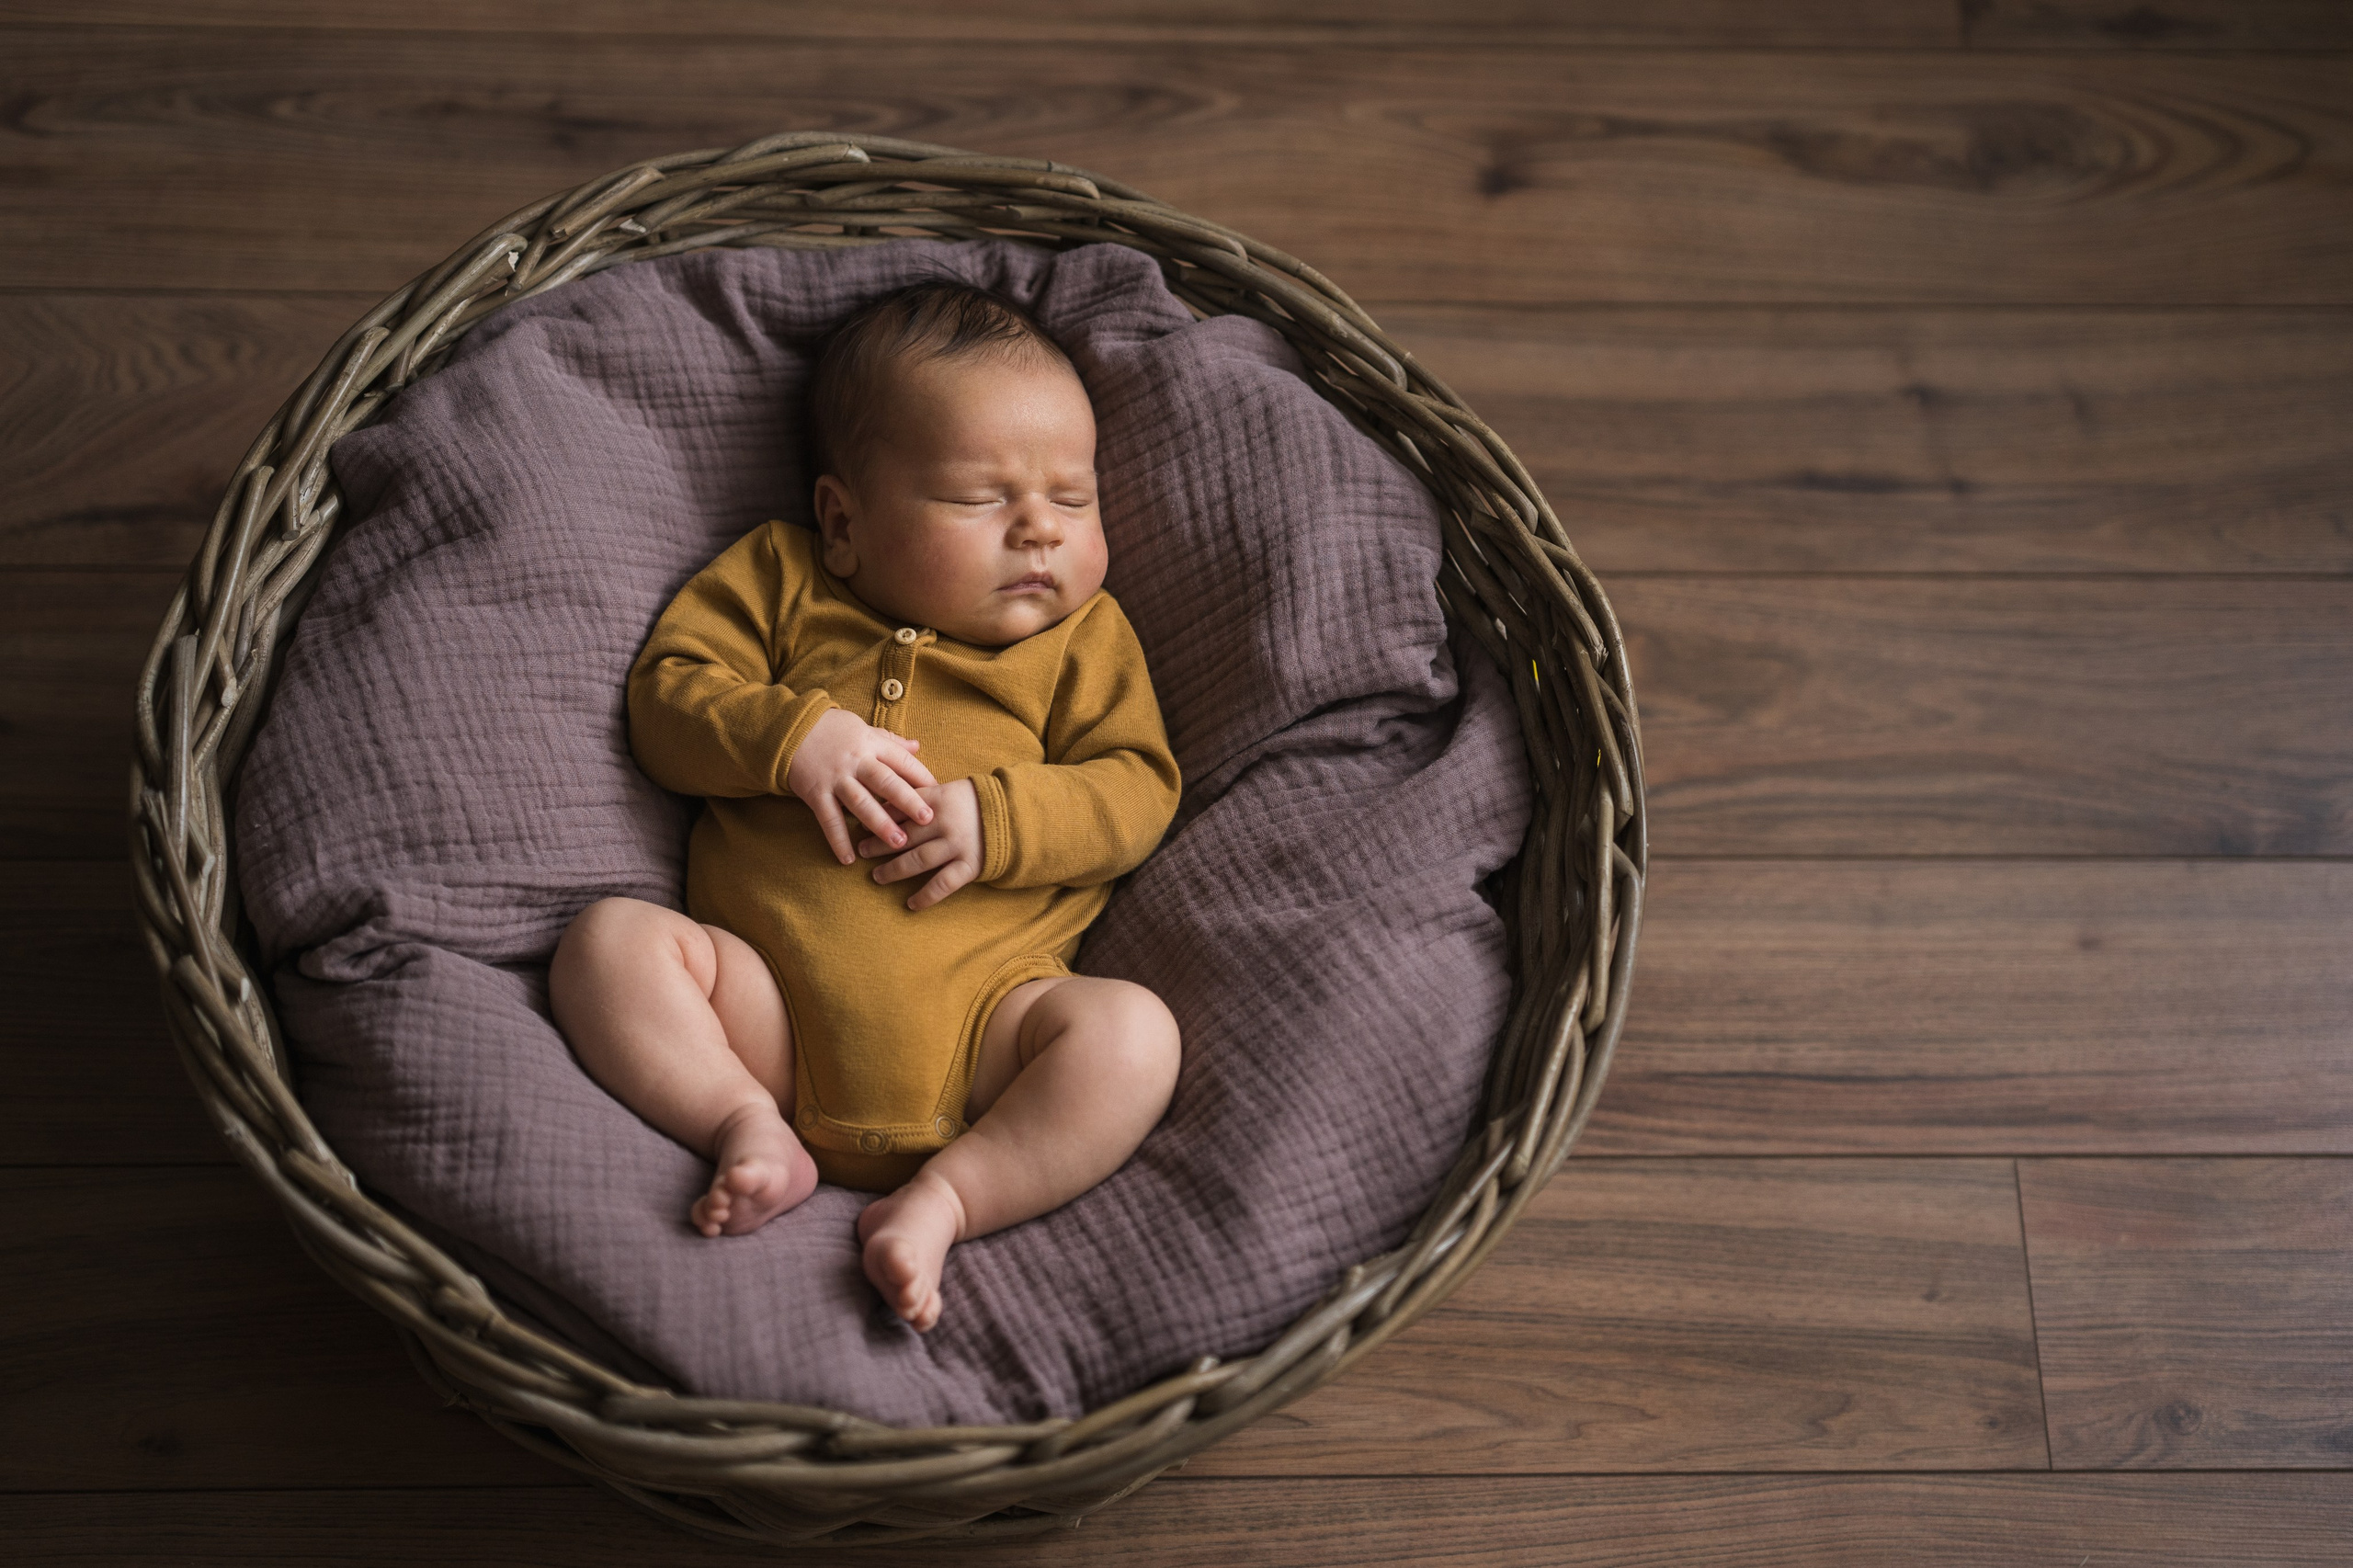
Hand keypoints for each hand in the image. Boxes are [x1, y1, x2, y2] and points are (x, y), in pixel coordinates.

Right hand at [784, 707, 935, 865]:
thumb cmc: (832, 730)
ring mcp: (835, 778)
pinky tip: (848, 859)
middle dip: (908, 802)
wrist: (789, 729)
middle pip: (885, 782)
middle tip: (928, 819)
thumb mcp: (863, 728)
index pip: (902, 761)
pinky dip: (837, 840)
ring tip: (899, 843)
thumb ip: (890, 741)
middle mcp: (855, 761)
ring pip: (861, 803)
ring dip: (880, 824)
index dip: (922, 777)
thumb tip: (918, 746)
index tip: (941, 794)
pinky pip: (828, 819)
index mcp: (871, 744)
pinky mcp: (815, 793)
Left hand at [858, 778, 982, 910]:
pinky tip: (911, 904)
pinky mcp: (970, 866)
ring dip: (894, 870)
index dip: (879, 819)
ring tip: (877, 877)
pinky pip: (942, 885)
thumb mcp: (947, 789)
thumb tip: (883, 805)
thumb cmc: (973, 802)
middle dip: (879, 845)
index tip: (861, 826)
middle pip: (903, 836)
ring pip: (917, 861)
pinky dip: (925, 896)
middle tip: (861, 852)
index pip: (900, 809)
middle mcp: (944, 822)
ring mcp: (957, 845)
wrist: (1014, 814)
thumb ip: (919, 797)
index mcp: (937, 799)